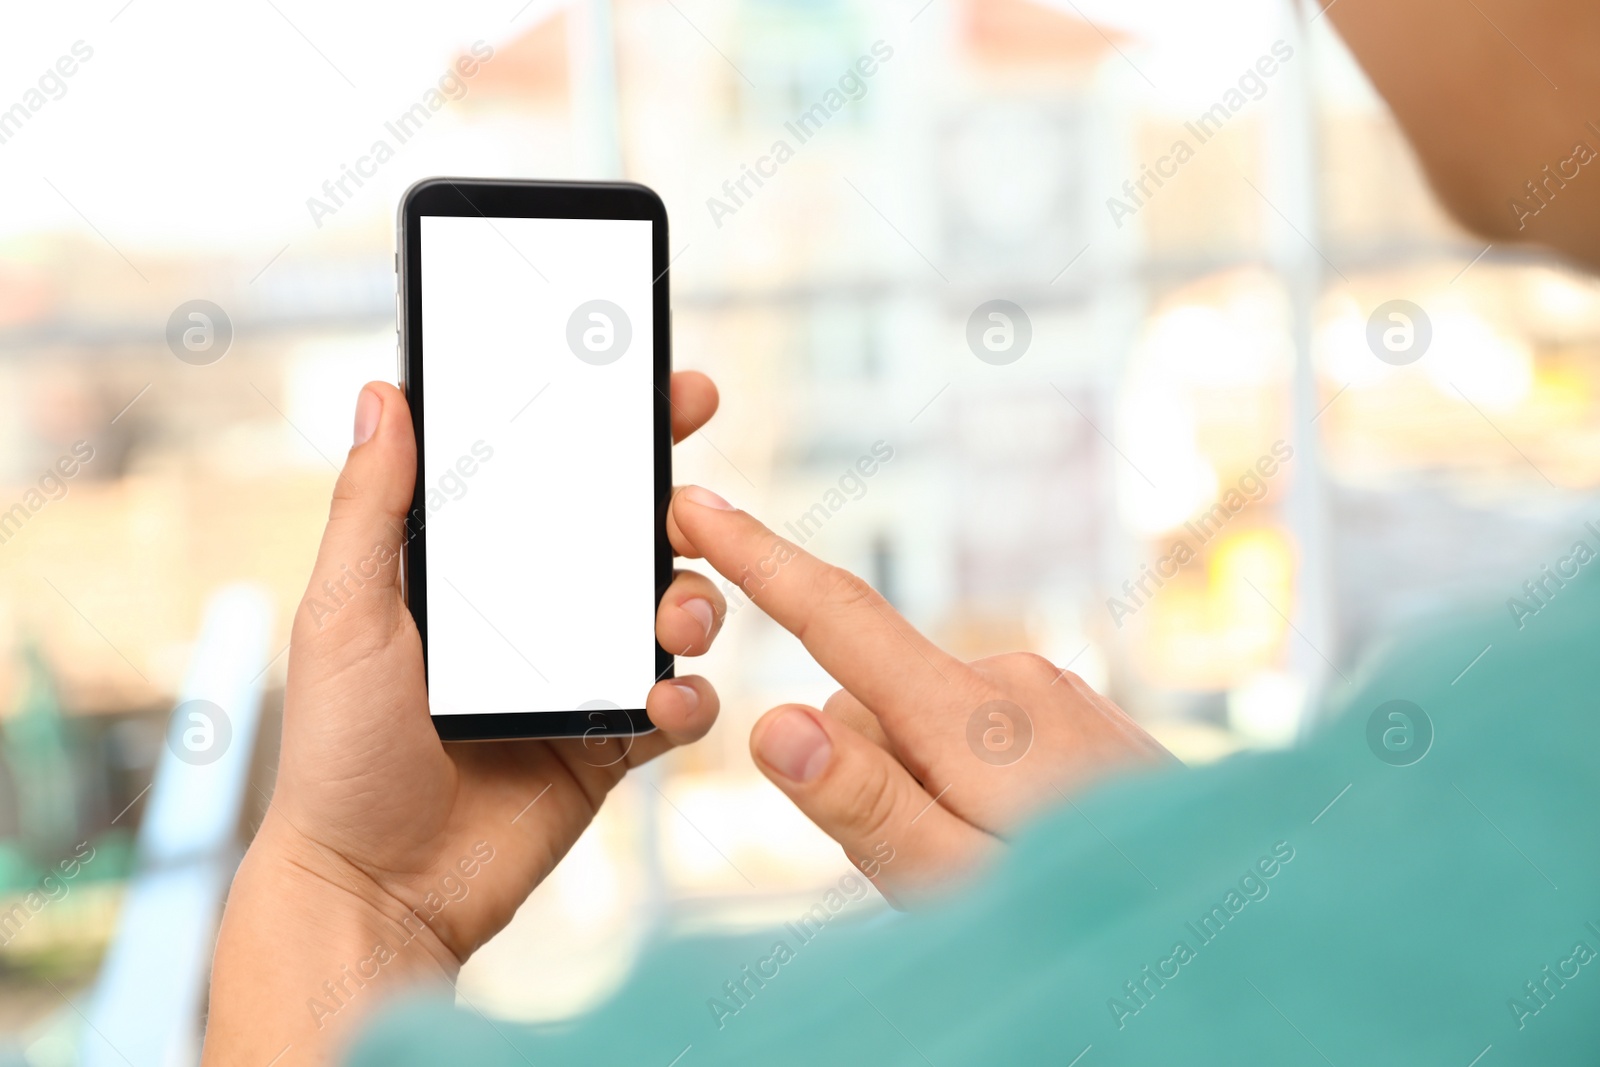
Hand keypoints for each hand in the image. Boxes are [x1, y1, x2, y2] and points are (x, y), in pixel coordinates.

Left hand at [206, 373, 726, 1063]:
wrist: (375, 891)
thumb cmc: (338, 754)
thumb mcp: (342, 614)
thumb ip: (371, 508)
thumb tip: (380, 393)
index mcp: (476, 574)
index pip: (553, 481)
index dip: (609, 431)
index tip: (658, 390)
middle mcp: (538, 618)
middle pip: (631, 538)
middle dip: (681, 505)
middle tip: (696, 497)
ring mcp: (581, 681)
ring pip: (672, 614)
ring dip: (694, 603)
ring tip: (674, 619)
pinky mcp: (610, 748)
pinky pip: (680, 709)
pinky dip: (690, 699)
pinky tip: (665, 702)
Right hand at [668, 486, 1175, 905]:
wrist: (1241, 913)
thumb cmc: (1095, 920)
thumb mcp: (958, 886)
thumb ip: (865, 803)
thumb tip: (772, 719)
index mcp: (971, 716)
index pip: (839, 618)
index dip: (758, 560)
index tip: (697, 506)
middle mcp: (1012, 680)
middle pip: (869, 703)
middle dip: (866, 773)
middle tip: (927, 864)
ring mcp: (1051, 694)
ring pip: (921, 725)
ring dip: (922, 785)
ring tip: (987, 863)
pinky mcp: (1074, 715)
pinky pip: (976, 733)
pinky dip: (969, 779)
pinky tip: (1020, 838)